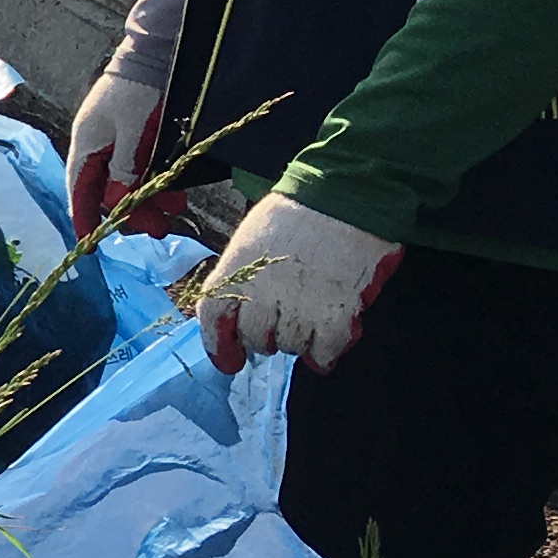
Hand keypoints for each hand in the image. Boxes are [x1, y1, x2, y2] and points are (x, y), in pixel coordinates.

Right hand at [66, 70, 167, 239]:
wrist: (157, 52)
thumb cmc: (139, 89)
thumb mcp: (134, 131)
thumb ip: (125, 167)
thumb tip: (118, 201)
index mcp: (86, 144)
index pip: (79, 190)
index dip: (85, 219)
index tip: (93, 245)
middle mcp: (97, 146)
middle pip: (106, 190)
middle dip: (129, 213)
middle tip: (156, 230)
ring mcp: (116, 141)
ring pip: (126, 181)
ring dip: (147, 199)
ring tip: (173, 212)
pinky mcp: (135, 137)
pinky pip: (141, 168)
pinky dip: (155, 182)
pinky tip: (175, 193)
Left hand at [200, 193, 400, 374]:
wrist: (344, 197)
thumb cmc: (297, 212)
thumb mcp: (251, 238)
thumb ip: (242, 274)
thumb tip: (238, 309)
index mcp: (235, 270)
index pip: (214, 319)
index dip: (218, 345)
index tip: (229, 360)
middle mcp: (261, 293)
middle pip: (254, 337)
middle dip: (264, 337)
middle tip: (280, 324)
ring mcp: (298, 306)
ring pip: (289, 345)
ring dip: (296, 340)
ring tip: (308, 319)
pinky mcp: (335, 314)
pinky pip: (323, 352)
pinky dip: (324, 355)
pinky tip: (327, 345)